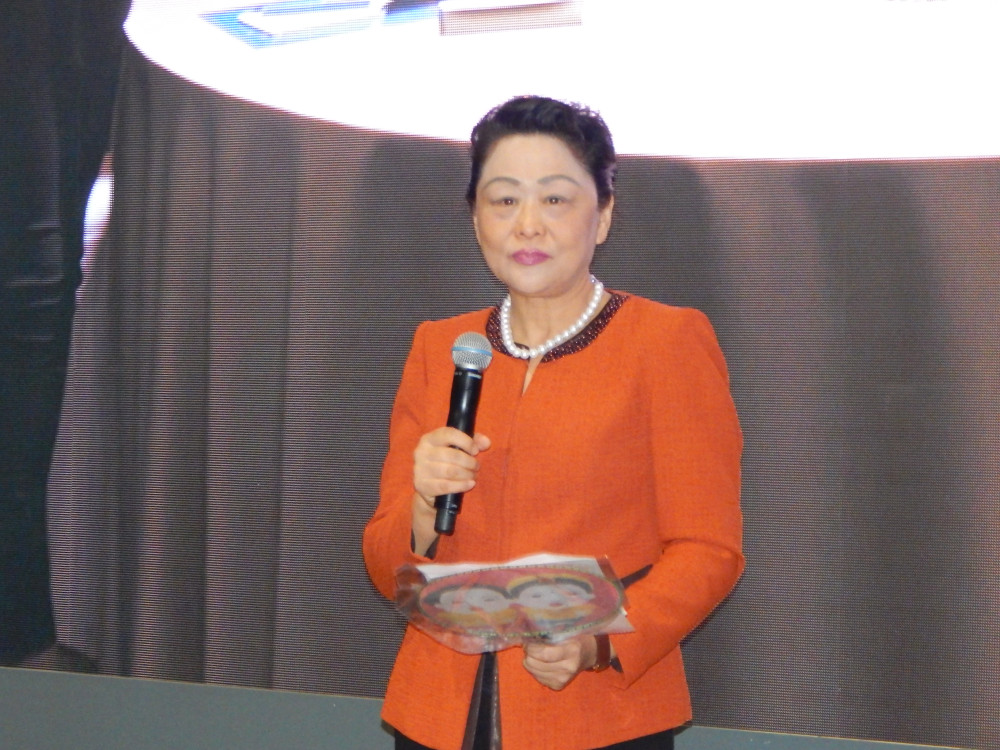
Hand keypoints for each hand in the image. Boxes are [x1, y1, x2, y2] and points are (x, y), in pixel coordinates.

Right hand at [411, 427, 490, 550]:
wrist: (428, 488)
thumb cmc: (445, 463)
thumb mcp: (457, 449)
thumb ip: (474, 441)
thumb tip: (486, 443)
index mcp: (429, 439)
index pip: (448, 434)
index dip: (466, 441)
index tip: (476, 451)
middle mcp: (421, 452)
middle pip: (452, 455)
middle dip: (469, 462)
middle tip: (477, 467)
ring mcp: (420, 469)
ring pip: (450, 471)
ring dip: (467, 474)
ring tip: (473, 476)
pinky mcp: (422, 485)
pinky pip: (445, 486)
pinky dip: (461, 485)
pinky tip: (469, 484)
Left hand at [521, 635, 597, 690]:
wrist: (588, 654)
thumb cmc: (575, 638)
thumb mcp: (566, 631)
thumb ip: (550, 633)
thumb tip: (529, 635)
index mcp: (571, 651)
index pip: (544, 653)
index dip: (531, 648)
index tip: (528, 641)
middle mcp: (568, 668)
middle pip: (535, 664)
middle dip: (528, 654)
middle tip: (530, 647)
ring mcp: (563, 679)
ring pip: (533, 672)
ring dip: (531, 662)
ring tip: (536, 654)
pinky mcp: (558, 686)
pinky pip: (537, 678)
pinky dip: (536, 670)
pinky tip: (542, 663)